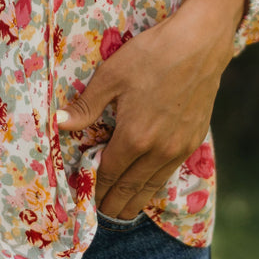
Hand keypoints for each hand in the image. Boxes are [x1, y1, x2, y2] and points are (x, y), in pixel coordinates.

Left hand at [57, 0, 245, 219]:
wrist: (200, 43)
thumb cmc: (152, 54)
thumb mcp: (112, 76)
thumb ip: (85, 106)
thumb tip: (57, 124)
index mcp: (134, 136)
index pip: (108, 174)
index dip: (95, 189)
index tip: (86, 202)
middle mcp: (158, 150)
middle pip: (130, 188)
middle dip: (113, 204)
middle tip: (101, 214)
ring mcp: (179, 148)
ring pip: (152, 186)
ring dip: (134, 202)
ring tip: (122, 212)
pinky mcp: (194, 140)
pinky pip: (169, 173)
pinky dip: (154, 185)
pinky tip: (148, 186)